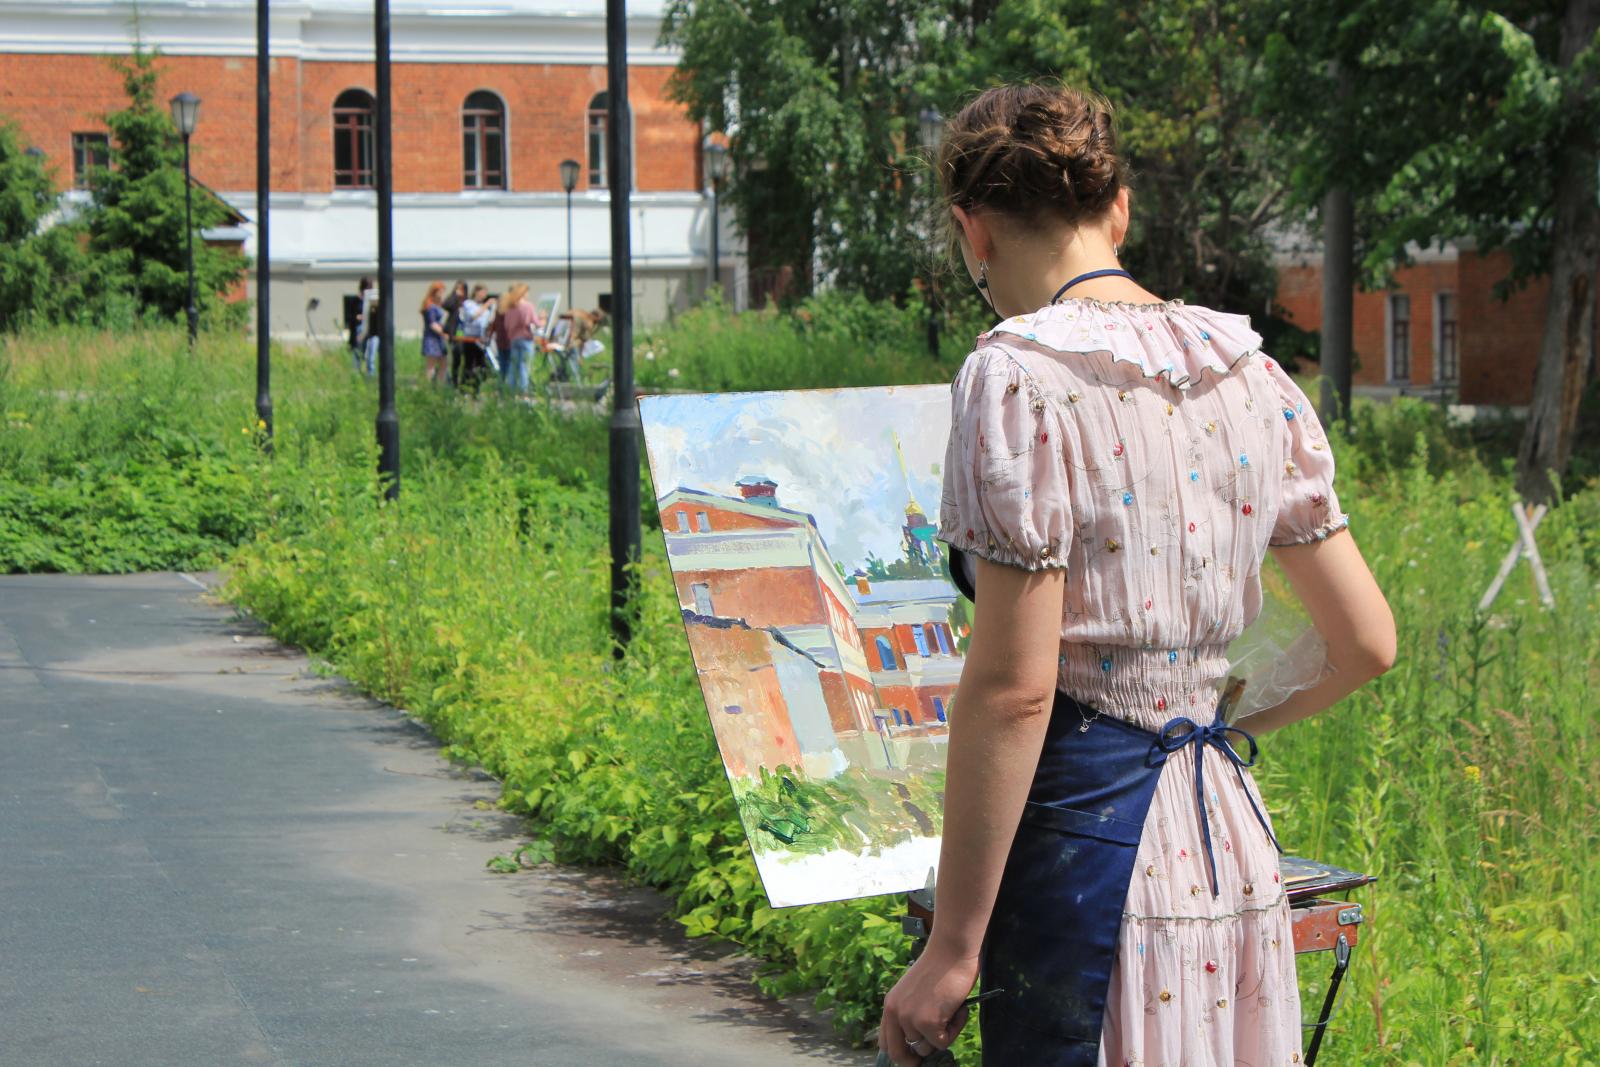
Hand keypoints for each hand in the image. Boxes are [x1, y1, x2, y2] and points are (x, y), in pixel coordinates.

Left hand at [878, 942, 979, 1065]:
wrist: (951, 951)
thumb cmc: (940, 968)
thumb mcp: (915, 993)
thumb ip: (911, 1013)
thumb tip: (919, 1043)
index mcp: (890, 1005)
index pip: (885, 1042)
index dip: (900, 1052)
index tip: (913, 1056)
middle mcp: (895, 1013)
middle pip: (898, 1054)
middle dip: (914, 1060)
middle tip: (932, 1051)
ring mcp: (910, 1018)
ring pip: (926, 1048)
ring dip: (942, 1036)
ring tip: (952, 1011)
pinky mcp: (928, 1022)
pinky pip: (942, 1042)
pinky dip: (954, 1030)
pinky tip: (958, 1009)